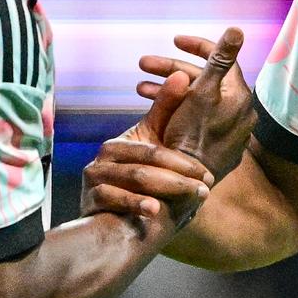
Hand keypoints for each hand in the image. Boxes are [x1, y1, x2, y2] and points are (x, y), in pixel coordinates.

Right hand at [79, 70, 214, 228]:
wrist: (114, 223)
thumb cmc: (139, 184)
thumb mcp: (153, 148)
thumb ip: (167, 113)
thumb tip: (183, 74)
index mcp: (118, 144)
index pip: (154, 149)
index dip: (183, 162)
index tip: (207, 175)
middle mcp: (103, 157)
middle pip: (146, 164)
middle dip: (180, 178)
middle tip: (205, 189)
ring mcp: (94, 178)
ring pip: (134, 179)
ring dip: (167, 191)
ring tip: (192, 199)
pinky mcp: (89, 199)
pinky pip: (114, 198)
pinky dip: (136, 204)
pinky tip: (155, 211)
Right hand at [134, 28, 256, 180]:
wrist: (187, 183)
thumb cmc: (193, 136)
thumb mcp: (202, 91)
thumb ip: (220, 59)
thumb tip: (237, 28)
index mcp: (237, 95)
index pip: (221, 58)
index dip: (196, 45)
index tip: (173, 40)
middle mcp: (239, 112)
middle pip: (204, 80)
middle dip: (171, 70)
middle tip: (142, 66)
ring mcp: (227, 131)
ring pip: (196, 100)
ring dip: (168, 90)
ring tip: (139, 90)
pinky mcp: (216, 147)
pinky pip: (197, 119)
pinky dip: (177, 110)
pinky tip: (154, 110)